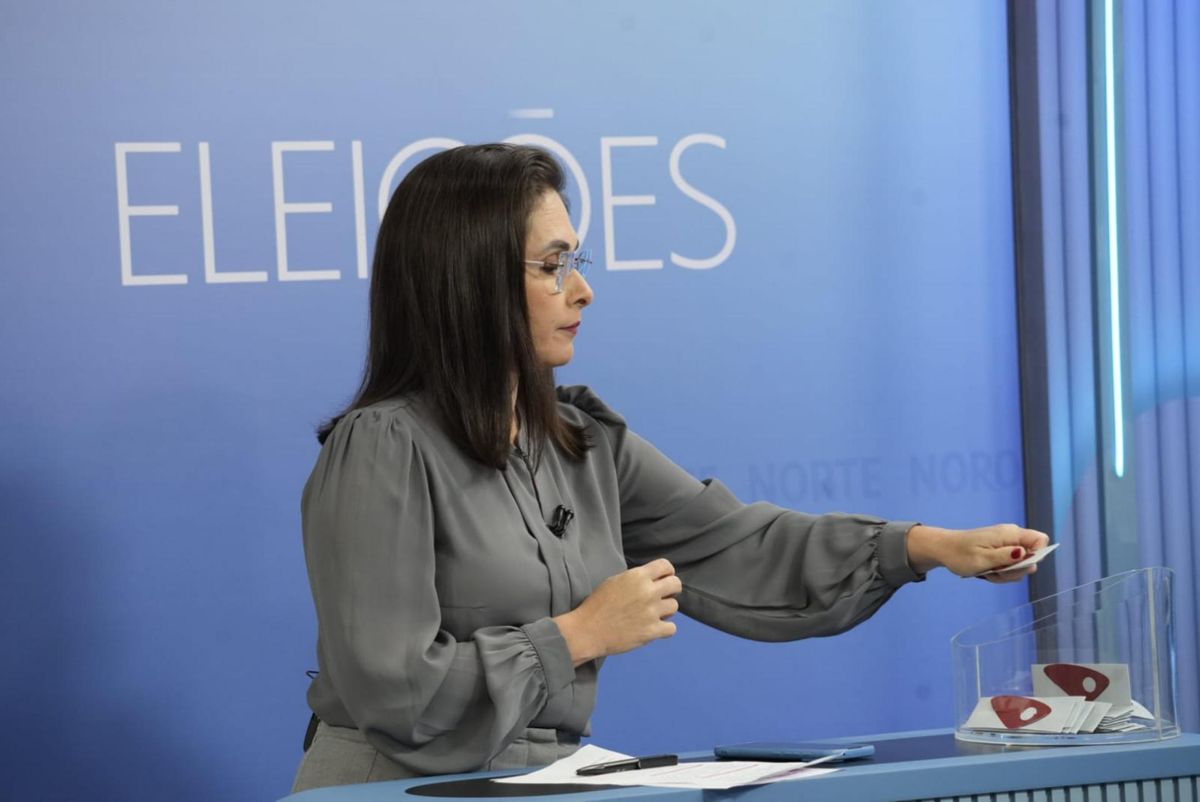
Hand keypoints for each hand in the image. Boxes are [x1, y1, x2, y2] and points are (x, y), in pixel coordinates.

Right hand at [553, 558, 680, 663]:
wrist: (588, 630)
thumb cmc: (597, 605)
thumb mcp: (615, 581)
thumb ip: (636, 578)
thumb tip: (652, 580)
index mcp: (638, 576)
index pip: (666, 566)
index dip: (667, 572)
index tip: (663, 580)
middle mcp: (648, 592)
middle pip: (676, 584)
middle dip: (671, 590)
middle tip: (662, 597)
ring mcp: (651, 612)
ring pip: (674, 606)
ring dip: (666, 610)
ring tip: (653, 614)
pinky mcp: (652, 631)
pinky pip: (672, 628)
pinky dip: (665, 629)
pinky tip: (654, 628)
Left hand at [906, 524, 1050, 583]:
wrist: (944, 549)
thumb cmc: (960, 554)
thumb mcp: (982, 559)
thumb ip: (1005, 557)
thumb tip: (1025, 553)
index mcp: (1010, 534)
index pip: (1041, 540)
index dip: (1037, 555)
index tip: (1017, 565)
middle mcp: (1012, 537)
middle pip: (1032, 558)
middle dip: (1016, 571)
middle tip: (995, 572)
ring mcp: (1007, 544)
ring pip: (1022, 566)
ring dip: (1006, 574)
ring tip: (988, 572)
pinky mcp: (1002, 551)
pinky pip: (1011, 566)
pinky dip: (1001, 573)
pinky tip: (987, 572)